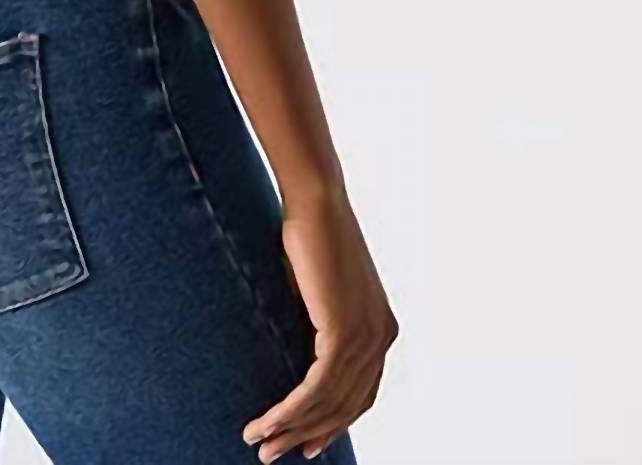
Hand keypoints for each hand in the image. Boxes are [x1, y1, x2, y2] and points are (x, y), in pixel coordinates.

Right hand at [241, 184, 397, 460]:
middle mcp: (382, 338)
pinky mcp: (344, 332)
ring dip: (290, 427)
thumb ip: (317, 326)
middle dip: (307, 434)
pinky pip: (315, 387)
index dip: (333, 423)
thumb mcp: (318, 291)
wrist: (316, 201)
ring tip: (258, 442)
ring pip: (327, 402)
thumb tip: (295, 354)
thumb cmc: (310, 235)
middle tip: (273, 454)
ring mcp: (367, 337)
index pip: (361, 394)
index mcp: (383, 329)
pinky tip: (265, 421)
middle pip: (345, 406)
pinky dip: (288, 409)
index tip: (306, 442)